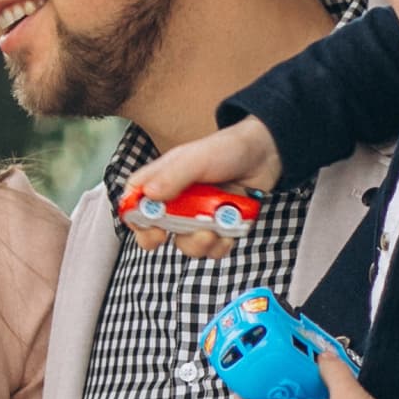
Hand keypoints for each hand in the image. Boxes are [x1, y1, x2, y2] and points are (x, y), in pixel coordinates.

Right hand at [123, 115, 283, 255]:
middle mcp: (174, 203)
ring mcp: (195, 218)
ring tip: (214, 230)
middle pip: (153, 231)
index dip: (135, 219)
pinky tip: (229, 231)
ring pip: (185, 244)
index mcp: (160, 182)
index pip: (133, 204)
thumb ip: (172, 175)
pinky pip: (212, 249)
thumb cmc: (227, 149)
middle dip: (159, 239)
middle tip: (166, 237)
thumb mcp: (197, 158)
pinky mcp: (217, 229)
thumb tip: (148, 195)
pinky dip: (221, 245)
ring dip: (197, 243)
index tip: (148, 227)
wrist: (265, 155)